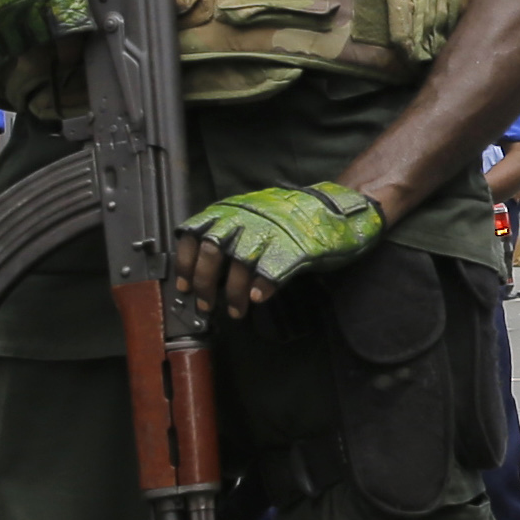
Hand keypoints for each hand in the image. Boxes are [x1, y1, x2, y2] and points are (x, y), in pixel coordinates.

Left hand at [173, 180, 385, 319]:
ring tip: (236, 310)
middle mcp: (248, 217)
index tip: (184, 285)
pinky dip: (262, 286)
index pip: (196, 232)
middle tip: (207, 305)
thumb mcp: (253, 214)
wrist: (335, 209)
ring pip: (240, 264)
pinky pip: (272, 270)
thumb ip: (229, 231)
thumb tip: (204, 265)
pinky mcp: (296, 247)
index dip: (185, 262)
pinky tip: (259, 298)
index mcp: (233, 209)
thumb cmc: (292, 217)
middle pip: (213, 251)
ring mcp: (272, 231)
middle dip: (206, 282)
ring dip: (234, 293)